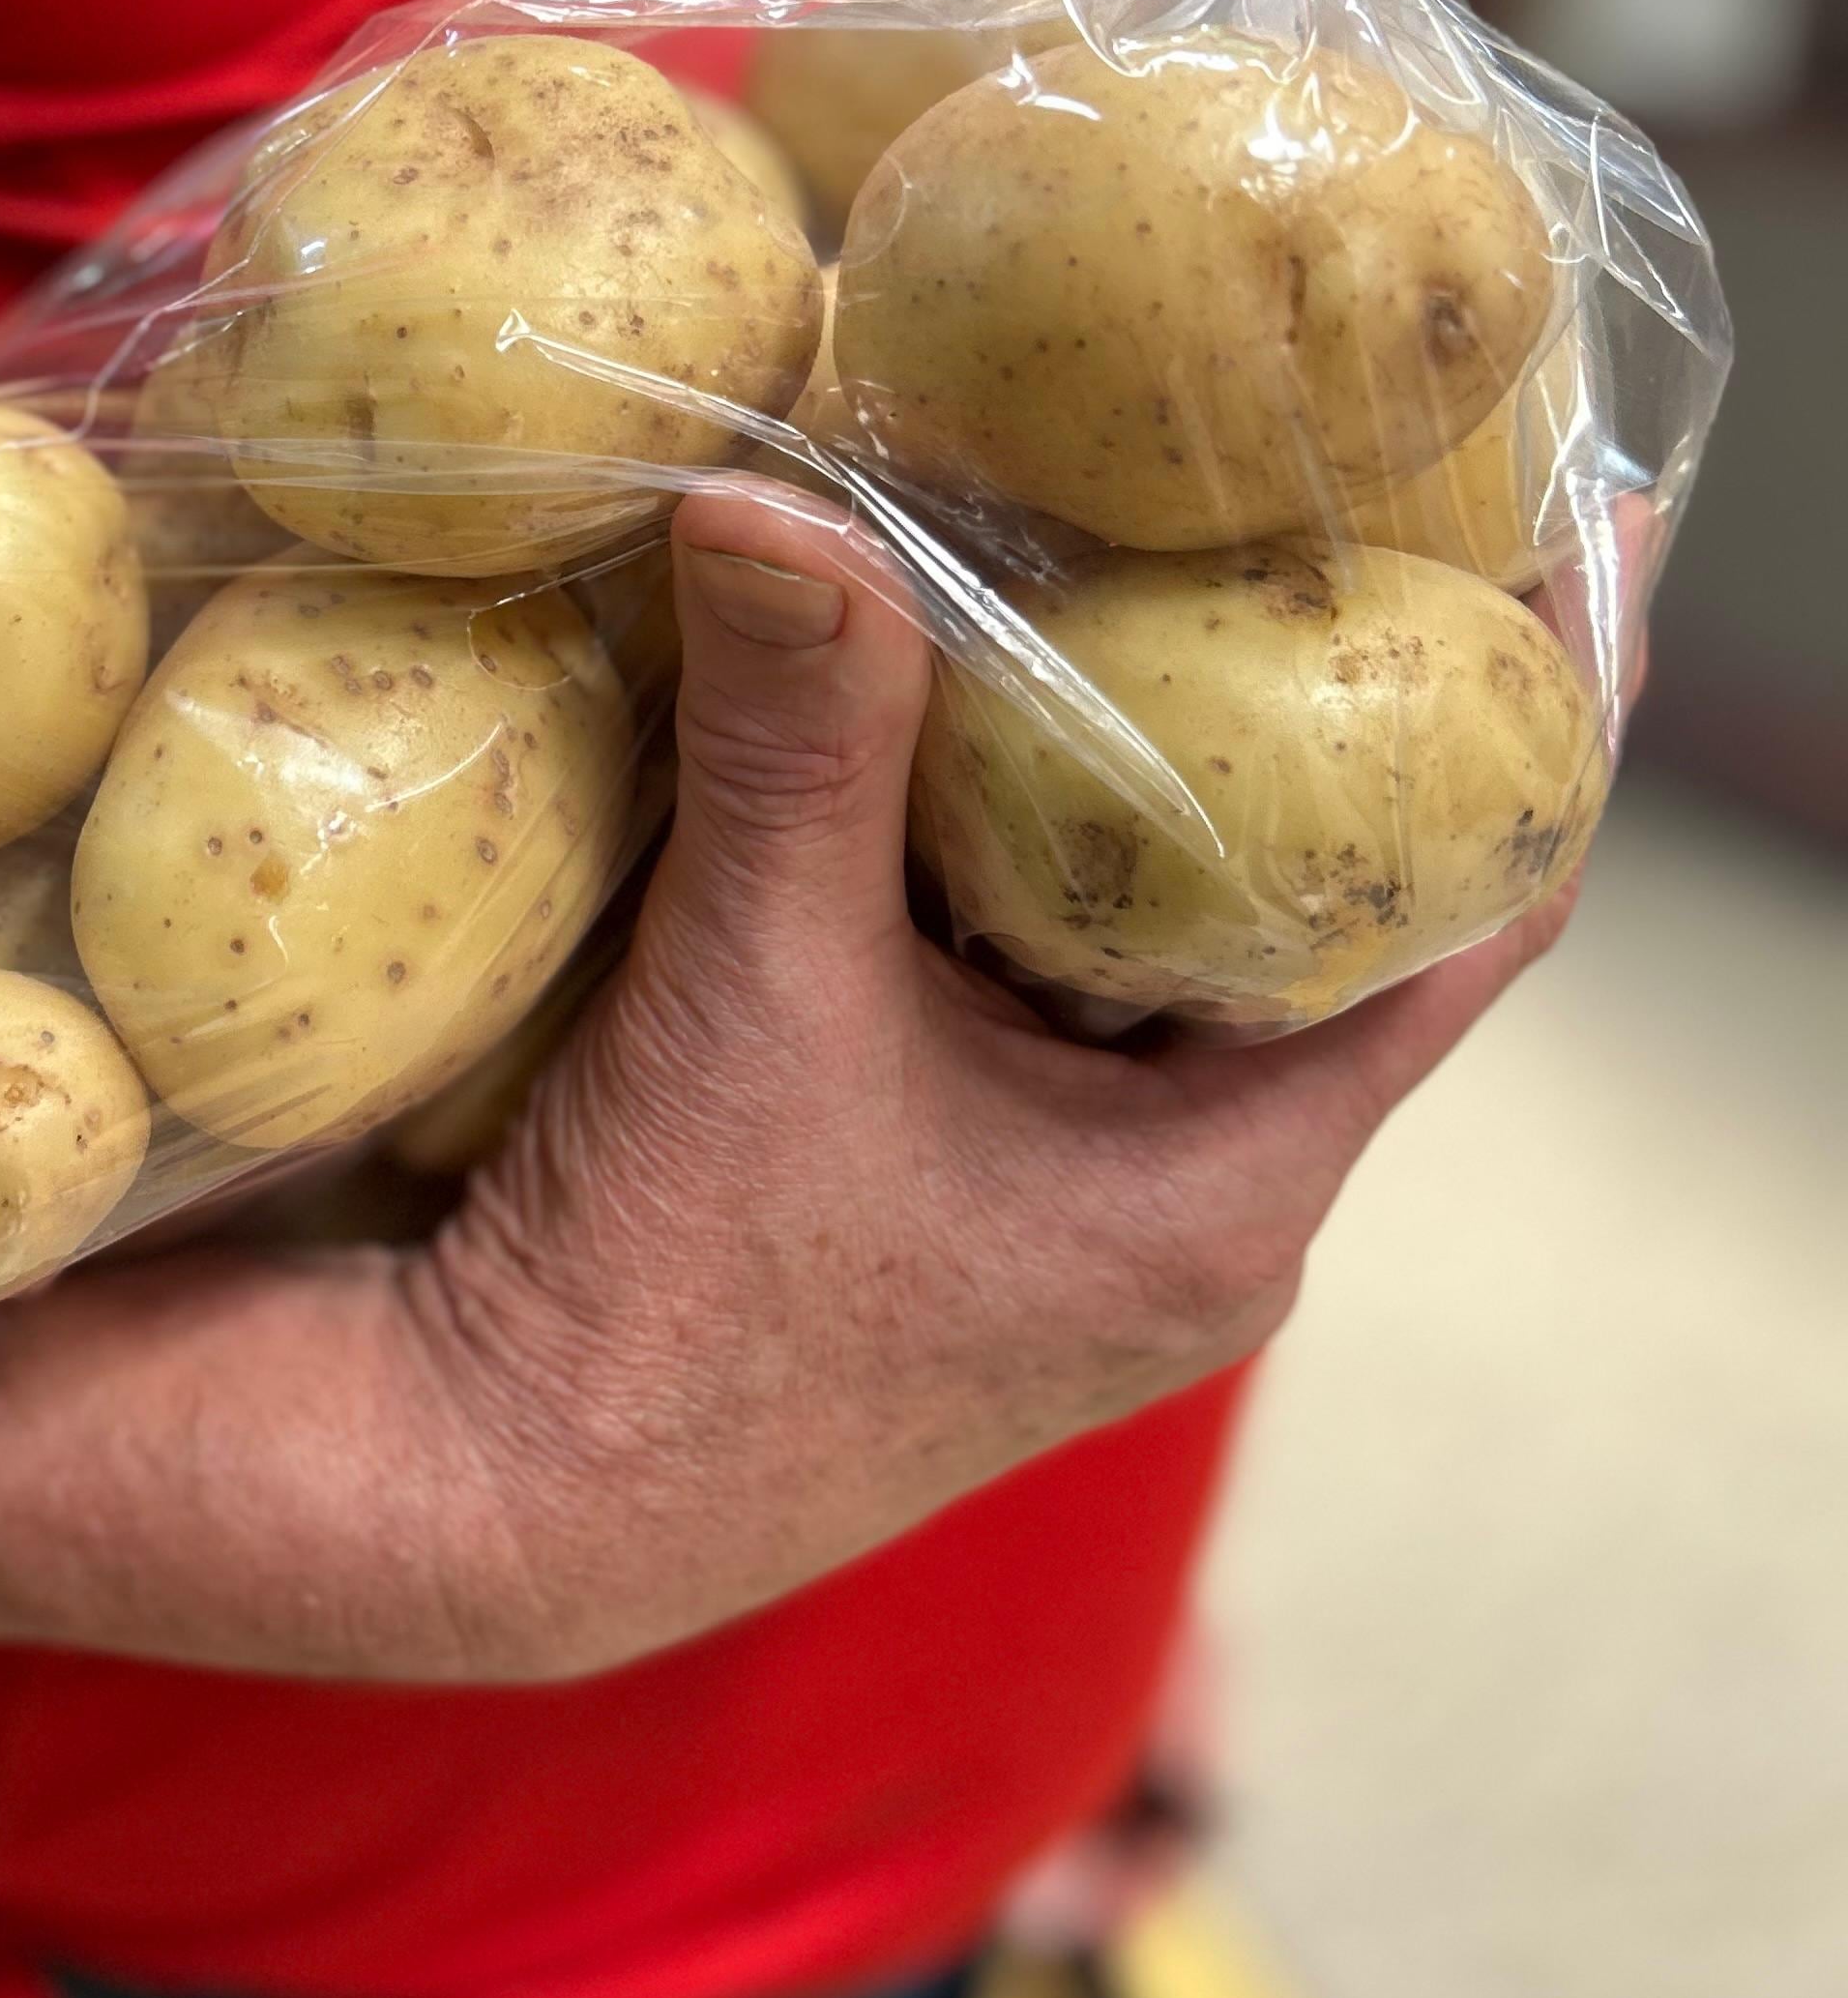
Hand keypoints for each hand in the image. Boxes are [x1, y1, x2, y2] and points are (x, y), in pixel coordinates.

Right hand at [401, 479, 1572, 1678]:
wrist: (492, 1504)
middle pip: (1323, 914)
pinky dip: (1026, 858)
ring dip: (1139, 780)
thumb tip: (774, 493)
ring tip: (1118, 559)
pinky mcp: (966, 1197)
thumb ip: (796, 736)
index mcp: (1235, 1190)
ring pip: (1173, 945)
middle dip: (1295, 714)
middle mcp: (1194, 1210)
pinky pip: (1054, 987)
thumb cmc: (664, 1307)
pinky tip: (953, 721)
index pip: (1471, 921)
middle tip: (1268, 496)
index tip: (1498, 540)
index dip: (1505, 725)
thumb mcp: (752, 989)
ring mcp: (1079, 1213)